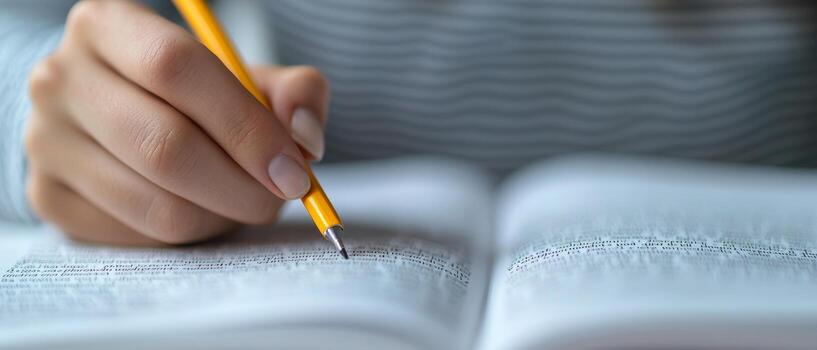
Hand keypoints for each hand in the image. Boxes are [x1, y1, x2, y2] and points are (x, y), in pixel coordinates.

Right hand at [24, 1, 329, 244]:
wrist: (119, 115)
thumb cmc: (194, 96)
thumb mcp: (245, 78)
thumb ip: (292, 93)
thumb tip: (305, 137)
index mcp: (108, 26)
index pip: (176, 67)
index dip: (245, 126)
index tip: (292, 170)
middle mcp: (62, 78)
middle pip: (164, 145)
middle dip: (241, 186)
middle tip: (278, 198)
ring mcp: (47, 141)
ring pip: (155, 204)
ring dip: (220, 215)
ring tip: (241, 200)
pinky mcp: (49, 196)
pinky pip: (138, 235)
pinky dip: (188, 233)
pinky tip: (201, 209)